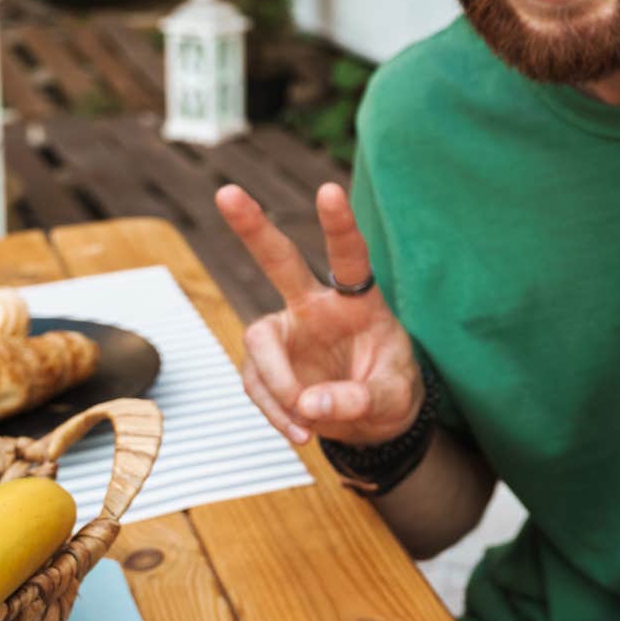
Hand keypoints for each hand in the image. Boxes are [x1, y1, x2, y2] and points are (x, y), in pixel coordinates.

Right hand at [217, 182, 422, 447]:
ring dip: (280, 388)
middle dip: (253, 227)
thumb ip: (359, 400)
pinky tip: (300, 431)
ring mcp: (286, 334)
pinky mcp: (266, 364)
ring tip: (310, 423)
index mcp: (358, 301)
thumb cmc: (390, 391)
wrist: (373, 423)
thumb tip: (311, 405)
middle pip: (280, 261)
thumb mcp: (392, 398)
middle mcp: (315, 307)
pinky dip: (276, 413)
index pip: (349, 257)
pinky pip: (256, 386)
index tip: (329, 189)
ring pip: (259, 345)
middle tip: (227, 192)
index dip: (339, 224)